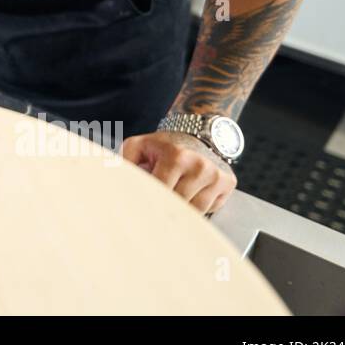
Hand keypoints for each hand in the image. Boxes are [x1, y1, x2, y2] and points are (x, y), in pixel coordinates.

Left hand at [120, 130, 236, 214]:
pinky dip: (198, 206)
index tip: (139, 213)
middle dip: (164, 207)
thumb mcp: (138, 146)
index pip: (160, 192)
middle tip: (154, 212)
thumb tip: (116, 184)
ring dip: (182, 209)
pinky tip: (191, 194)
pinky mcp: (228, 183)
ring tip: (173, 197)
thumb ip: (125, 163)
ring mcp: (216, 176)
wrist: (198, 131)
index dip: (149, 202)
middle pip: (178, 205)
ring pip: (195, 212)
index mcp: (176, 157)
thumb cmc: (164, 145)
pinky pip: (210, 209)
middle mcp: (199, 166)